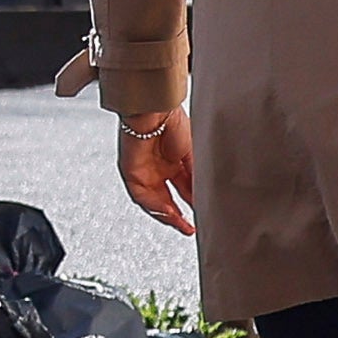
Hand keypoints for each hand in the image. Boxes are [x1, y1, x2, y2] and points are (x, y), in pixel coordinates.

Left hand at [117, 105, 199, 234]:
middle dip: (179, 216)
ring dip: (167, 215)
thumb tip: (206, 199)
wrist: (156, 109)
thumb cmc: (175, 122)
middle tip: (190, 228)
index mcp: (176, 162)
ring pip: (154, 201)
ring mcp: (144, 171)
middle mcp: (159, 168)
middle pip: (168, 199)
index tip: (202, 218)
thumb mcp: (194, 156)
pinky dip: (154, 205)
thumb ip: (197, 179)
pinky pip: (140, 195)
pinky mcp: (130, 171)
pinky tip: (167, 211)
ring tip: (180, 224)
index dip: (193, 205)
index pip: (185, 190)